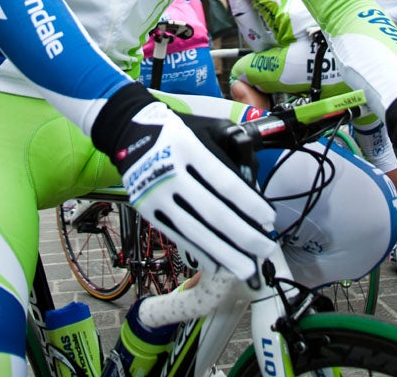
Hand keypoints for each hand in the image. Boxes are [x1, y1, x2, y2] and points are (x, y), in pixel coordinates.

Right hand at [93, 83, 276, 279]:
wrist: (128, 132)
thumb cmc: (176, 130)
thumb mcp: (205, 127)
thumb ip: (230, 149)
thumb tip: (252, 185)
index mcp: (189, 147)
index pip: (225, 181)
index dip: (249, 203)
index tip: (268, 218)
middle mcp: (171, 172)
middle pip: (212, 211)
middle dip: (243, 234)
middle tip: (266, 248)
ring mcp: (156, 194)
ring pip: (195, 230)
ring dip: (223, 252)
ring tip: (246, 267)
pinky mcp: (147, 210)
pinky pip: (177, 235)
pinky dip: (199, 250)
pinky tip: (217, 262)